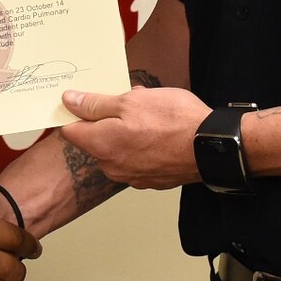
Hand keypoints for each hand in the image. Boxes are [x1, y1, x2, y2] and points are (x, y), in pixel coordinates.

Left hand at [60, 85, 209, 188]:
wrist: (212, 145)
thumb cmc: (173, 121)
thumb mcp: (130, 101)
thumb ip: (95, 104)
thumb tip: (69, 101)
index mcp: (101, 145)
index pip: (70, 130)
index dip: (75, 113)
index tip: (85, 101)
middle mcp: (112, 166)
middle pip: (95, 139)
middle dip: (107, 119)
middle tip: (130, 102)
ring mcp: (131, 176)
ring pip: (117, 148)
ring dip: (126, 131)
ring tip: (151, 115)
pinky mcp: (150, 179)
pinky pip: (136, 158)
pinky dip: (141, 145)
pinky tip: (160, 132)